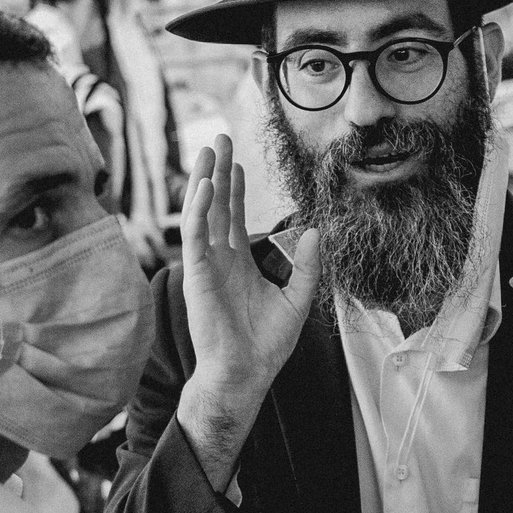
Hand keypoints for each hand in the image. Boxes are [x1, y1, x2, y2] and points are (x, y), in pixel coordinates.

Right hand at [174, 136, 321, 492]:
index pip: (234, 217)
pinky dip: (197, 209)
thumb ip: (307, 266)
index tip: (239, 164)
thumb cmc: (267, 344)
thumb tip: (317, 231)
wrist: (246, 372)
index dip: (236, 189)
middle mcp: (219, 259)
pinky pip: (195, 235)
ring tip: (208, 150)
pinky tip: (204, 186)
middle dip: (218, 172)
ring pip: (202, 213)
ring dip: (203, 180)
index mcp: (239, 263)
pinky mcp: (197, 275)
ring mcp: (206, 265)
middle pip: (216, 205)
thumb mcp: (298, 299)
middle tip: (219, 139)